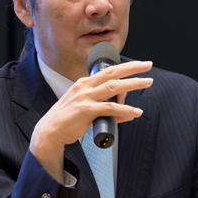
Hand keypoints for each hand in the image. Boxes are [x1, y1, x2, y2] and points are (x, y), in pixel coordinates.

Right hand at [30, 60, 152, 180]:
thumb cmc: (68, 121)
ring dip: (133, 84)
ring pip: (114, 87)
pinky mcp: (86, 110)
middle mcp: (85, 86)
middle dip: (132, 67)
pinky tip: (135, 112)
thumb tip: (128, 114)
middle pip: (113, 72)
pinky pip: (110, 108)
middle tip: (148, 65)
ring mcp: (85, 97)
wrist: (50, 132)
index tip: (139, 65)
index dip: (125, 67)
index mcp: (84, 83)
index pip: (108, 71)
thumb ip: (107, 110)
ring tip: (147, 82)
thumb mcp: (87, 110)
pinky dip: (125, 109)